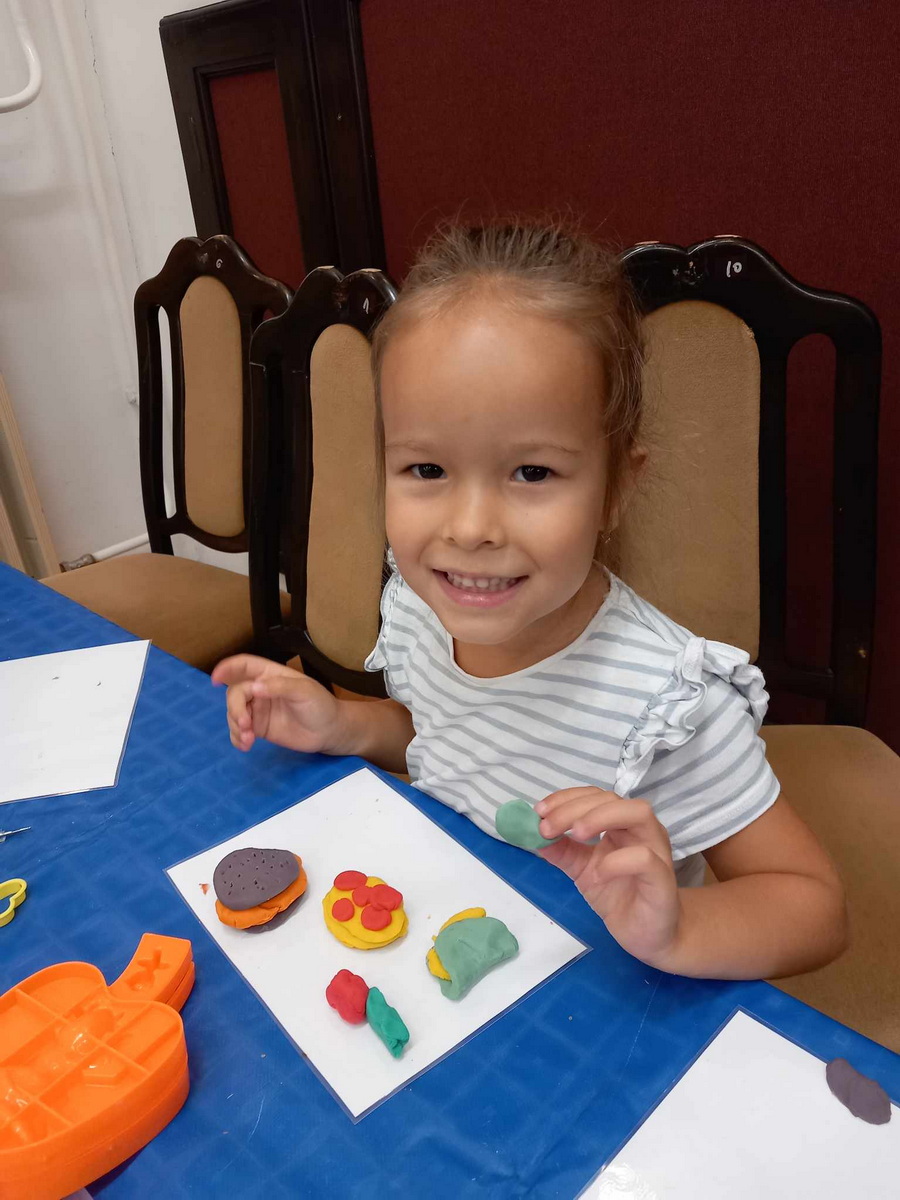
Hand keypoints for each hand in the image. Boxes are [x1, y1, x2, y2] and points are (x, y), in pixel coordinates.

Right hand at [211, 655, 343, 754]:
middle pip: (235, 693)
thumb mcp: (304, 691)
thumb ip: (279, 687)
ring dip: (235, 726)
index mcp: (271, 675)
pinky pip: (239, 731)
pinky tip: (245, 746)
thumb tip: (254, 688)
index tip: (216, 679)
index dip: (228, 668)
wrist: (330, 732)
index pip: (245, 665)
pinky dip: (237, 738)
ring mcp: (258, 710)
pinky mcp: (259, 729)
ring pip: (234, 713)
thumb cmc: (321, 705)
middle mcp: (261, 690)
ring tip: (248, 740)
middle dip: (235, 709)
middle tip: (245, 725)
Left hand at [535, 787, 681, 966]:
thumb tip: (531, 832)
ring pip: (638, 812)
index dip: (566, 798)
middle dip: (575, 808)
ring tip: (574, 835)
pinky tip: (596, 874)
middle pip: (612, 799)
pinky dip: (615, 861)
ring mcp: (656, 850)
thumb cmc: (618, 896)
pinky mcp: (662, 878)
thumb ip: (561, 851)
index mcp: (621, 824)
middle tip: (547, 827)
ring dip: (600, 817)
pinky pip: (643, 858)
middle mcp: (641, 829)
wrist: (648, 935)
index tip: (539, 812)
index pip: (595, 796)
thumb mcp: (581, 870)